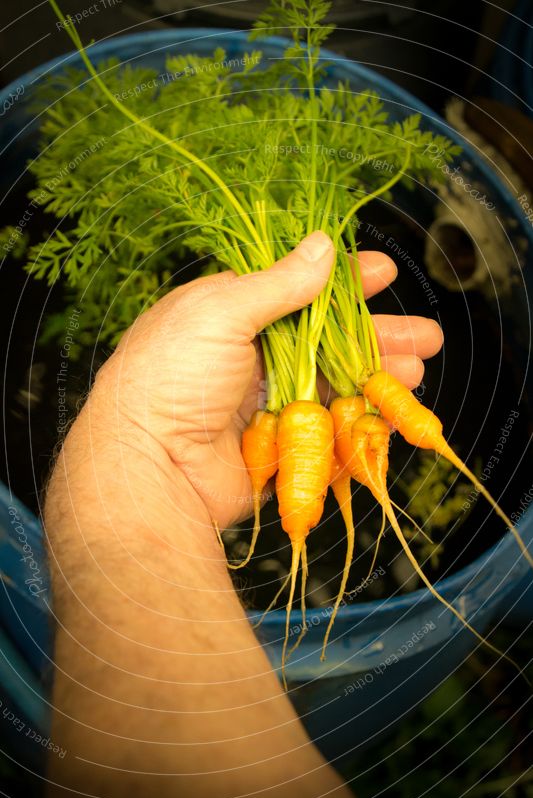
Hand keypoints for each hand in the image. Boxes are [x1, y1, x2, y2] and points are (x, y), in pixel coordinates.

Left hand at [92, 230, 442, 528]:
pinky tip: (392, 414)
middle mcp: (250, 358)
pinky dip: (360, 423)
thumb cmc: (170, 377)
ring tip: (417, 374)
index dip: (342, 283)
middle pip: (327, 343)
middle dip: (379, 338)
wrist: (149, 467)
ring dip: (377, 380)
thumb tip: (322, 245)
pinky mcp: (277, 447)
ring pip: (334, 388)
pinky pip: (327, 432)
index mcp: (230, 317)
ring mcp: (265, 405)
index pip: (297, 291)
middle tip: (427, 337)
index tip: (383, 273)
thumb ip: (277, 284)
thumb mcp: (219, 312)